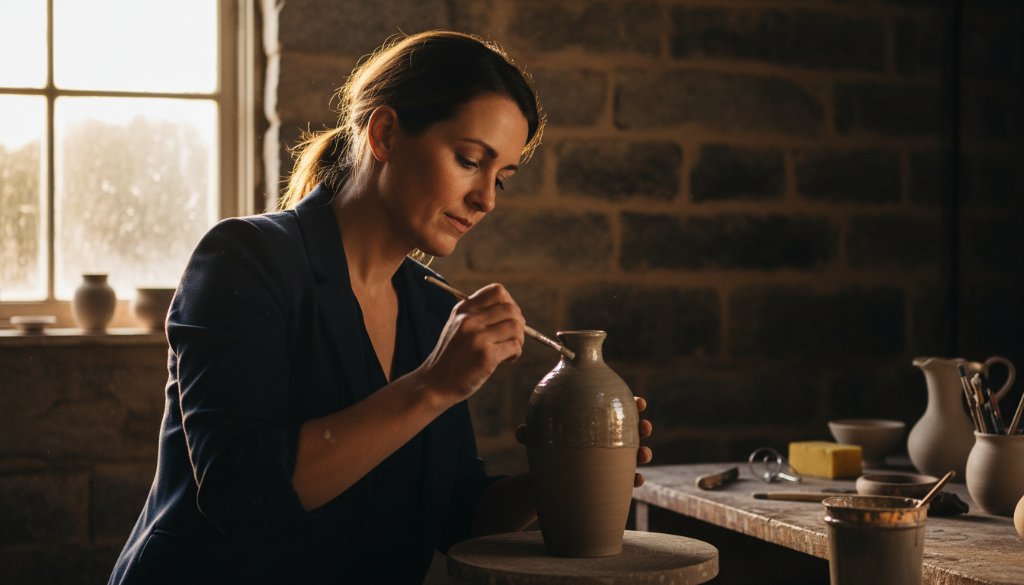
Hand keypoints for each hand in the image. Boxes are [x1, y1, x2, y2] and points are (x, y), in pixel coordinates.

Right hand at [416, 284, 524, 404]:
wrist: (436, 383)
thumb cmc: (453, 356)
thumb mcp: (458, 327)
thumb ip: (479, 315)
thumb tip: (515, 312)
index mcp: (463, 309)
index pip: (497, 291)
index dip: (509, 302)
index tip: (509, 317)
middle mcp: (469, 320)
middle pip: (510, 309)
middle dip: (519, 323)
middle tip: (513, 337)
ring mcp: (477, 337)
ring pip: (515, 327)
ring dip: (519, 339)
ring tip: (509, 350)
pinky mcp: (486, 355)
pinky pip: (515, 346)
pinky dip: (515, 353)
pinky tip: (506, 360)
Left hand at [515, 395, 652, 486]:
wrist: (549, 477)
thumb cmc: (550, 447)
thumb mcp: (541, 438)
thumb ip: (531, 434)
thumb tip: (521, 431)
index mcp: (598, 420)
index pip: (620, 407)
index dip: (634, 403)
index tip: (640, 402)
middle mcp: (610, 438)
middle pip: (634, 429)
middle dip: (643, 427)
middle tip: (645, 427)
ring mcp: (614, 459)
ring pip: (636, 454)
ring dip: (644, 453)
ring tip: (643, 454)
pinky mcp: (612, 480)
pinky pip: (628, 480)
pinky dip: (634, 480)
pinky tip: (637, 480)